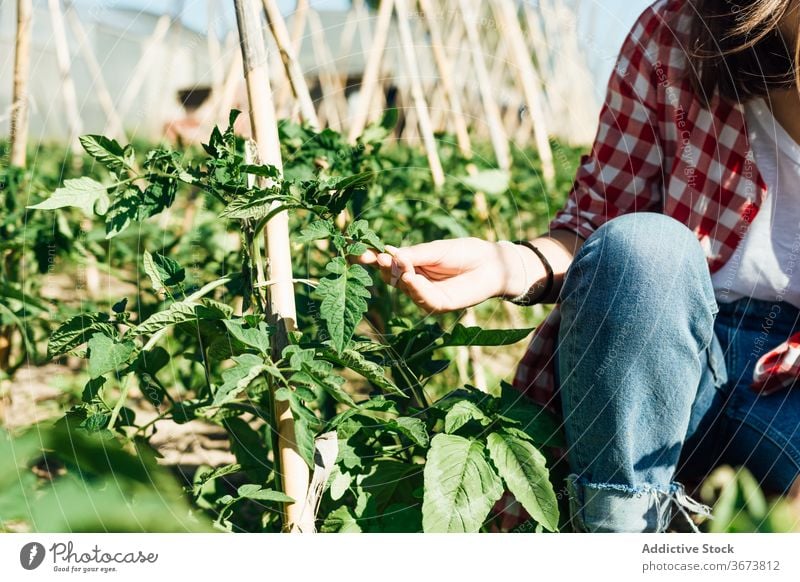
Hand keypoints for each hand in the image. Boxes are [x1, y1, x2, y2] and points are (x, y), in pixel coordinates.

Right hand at [354, 238, 539, 312]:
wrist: (492, 264)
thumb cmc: (464, 252)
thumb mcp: (435, 249)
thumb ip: (413, 254)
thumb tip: (387, 252)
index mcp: (410, 263)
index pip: (386, 262)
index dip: (370, 258)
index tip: (356, 252)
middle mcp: (413, 280)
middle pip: (390, 275)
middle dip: (380, 266)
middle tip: (373, 256)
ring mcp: (424, 294)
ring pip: (403, 287)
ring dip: (397, 275)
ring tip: (393, 262)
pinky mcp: (437, 305)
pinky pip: (422, 299)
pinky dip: (415, 288)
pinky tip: (410, 277)